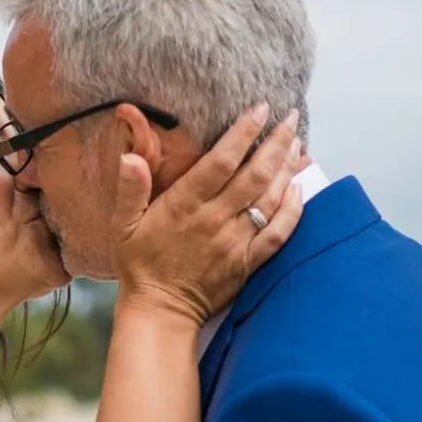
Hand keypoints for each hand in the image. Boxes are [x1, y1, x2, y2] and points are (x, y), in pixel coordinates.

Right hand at [112, 105, 304, 327]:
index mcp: (184, 206)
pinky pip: (278, 233)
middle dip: (276, 143)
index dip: (244, 132)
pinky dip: (293, 210)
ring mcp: (235, 242)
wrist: (160, 312)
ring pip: (270, 199)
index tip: (260, 109)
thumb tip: (130, 157)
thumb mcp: (122, 225)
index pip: (221, 161)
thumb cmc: (139, 265)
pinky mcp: (248, 262)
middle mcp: (215, 220)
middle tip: (290, 118)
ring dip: (287, 169)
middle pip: (255, 174)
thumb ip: (130, 189)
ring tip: (296, 143)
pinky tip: (299, 191)